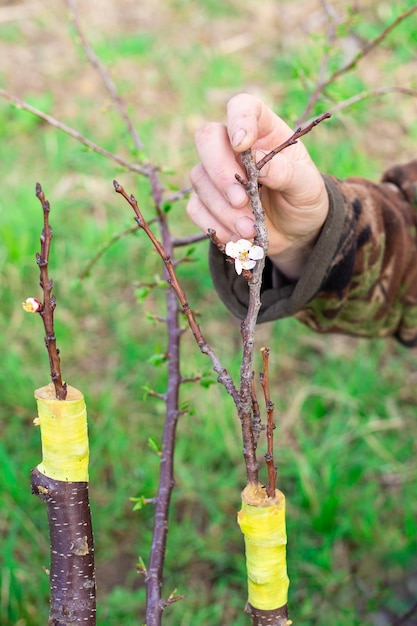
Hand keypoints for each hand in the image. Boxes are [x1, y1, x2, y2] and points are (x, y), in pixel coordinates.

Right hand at [187, 93, 328, 278]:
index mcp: (263, 130)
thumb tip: (257, 164)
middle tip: (241, 200)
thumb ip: (286, 172)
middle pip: (207, 138)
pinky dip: (215, 226)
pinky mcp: (206, 202)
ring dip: (223, 209)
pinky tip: (236, 238)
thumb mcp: (307, 186)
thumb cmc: (303, 199)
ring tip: (249, 230)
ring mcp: (216, 174)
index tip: (241, 143)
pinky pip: (196, 209)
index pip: (242, 108)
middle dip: (221, 172)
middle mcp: (233, 146)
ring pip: (199, 179)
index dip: (238, 120)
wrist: (296, 233)